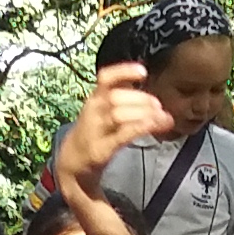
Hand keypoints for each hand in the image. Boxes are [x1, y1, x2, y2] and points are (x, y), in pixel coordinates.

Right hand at [50, 64, 176, 208]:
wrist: (71, 163)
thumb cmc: (93, 134)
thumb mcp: (101, 112)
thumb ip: (122, 100)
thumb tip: (150, 90)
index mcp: (94, 99)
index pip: (105, 78)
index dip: (123, 72)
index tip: (143, 72)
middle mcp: (93, 112)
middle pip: (115, 98)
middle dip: (140, 99)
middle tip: (159, 106)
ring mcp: (95, 131)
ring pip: (118, 115)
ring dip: (143, 114)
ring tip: (162, 118)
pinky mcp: (100, 149)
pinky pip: (121, 135)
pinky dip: (139, 128)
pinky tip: (153, 126)